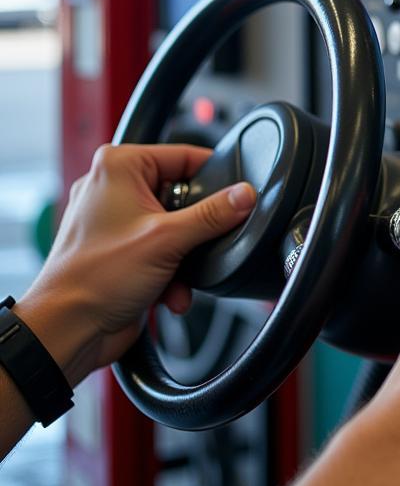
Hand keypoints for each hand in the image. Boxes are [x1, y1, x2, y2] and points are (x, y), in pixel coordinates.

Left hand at [16, 144, 255, 385]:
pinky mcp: (123, 247)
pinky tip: (170, 290)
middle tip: (199, 243)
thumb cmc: (94, 279)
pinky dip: (172, 269)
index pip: (184, 155)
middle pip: (183, 194)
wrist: (68, 329)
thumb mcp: (168, 239)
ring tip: (179, 273)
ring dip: (185, 255)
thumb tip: (245, 194)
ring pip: (177, 225)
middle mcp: (114, 187)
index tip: (237, 195)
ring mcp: (117, 218)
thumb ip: (214, 214)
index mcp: (119, 167)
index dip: (214, 176)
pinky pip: (163, 247)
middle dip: (196, 229)